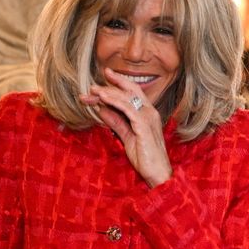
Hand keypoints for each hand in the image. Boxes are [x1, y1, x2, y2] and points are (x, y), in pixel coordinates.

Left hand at [80, 67, 172, 187]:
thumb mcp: (126, 136)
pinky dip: (114, 101)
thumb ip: (116, 122)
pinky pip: (127, 108)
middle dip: (109, 87)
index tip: (104, 77)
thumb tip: (103, 110)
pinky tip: (103, 98)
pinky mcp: (144, 125)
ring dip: (108, 93)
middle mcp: (150, 112)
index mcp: (147, 114)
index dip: (118, 83)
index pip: (132, 93)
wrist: (157, 172)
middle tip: (91, 88)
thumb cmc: (145, 157)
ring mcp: (148, 117)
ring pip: (126, 98)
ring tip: (93, 90)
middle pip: (129, 92)